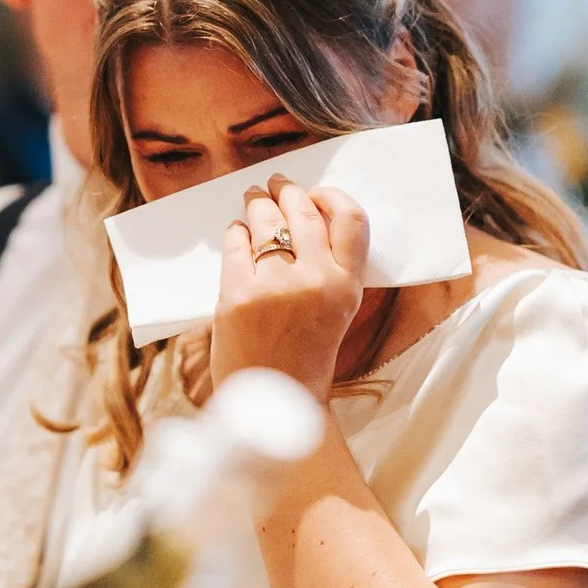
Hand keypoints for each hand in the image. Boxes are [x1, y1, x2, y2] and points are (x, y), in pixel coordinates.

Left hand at [213, 175, 369, 400]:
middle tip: (278, 185)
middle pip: (303, 212)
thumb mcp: (337, 312)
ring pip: (266, 221)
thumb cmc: (306, 357)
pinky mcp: (237, 294)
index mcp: (347, 287)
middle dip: (288, 192)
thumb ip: (330, 270)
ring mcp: (274, 286)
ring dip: (259, 203)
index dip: (332, 196)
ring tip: (254, 198)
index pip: (351, 219)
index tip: (316, 193)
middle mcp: (315, 280)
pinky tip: (237, 231)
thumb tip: (305, 219)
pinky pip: (236, 244)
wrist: (275, 402)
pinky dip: (236, 232)